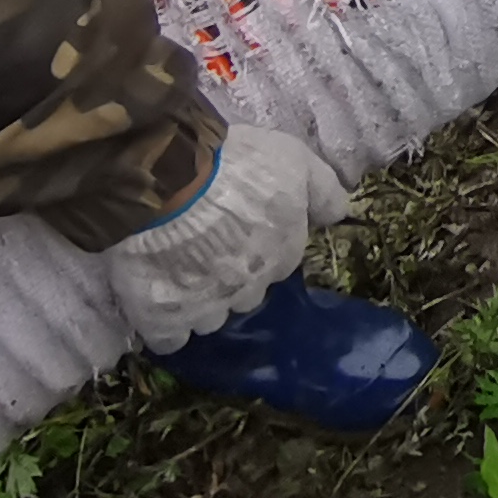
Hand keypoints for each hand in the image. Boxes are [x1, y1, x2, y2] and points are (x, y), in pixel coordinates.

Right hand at [101, 123, 346, 350]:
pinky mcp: (164, 322)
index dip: (262, 248)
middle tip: (207, 250)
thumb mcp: (294, 158)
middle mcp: (250, 288)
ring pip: (210, 317)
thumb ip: (322, 190)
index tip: (242, 231)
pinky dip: (166, 326)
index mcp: (282, 254)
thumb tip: (339, 216)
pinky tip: (159, 301)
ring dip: (200, 303)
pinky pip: (170, 339)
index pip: (280, 263)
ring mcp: (207, 309)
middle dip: (233, 278)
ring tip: (178, 274)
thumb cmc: (234, 164)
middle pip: (247, 294)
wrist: (168, 182)